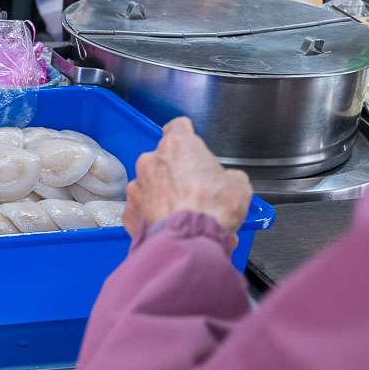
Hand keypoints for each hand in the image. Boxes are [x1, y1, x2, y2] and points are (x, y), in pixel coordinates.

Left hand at [123, 117, 251, 251]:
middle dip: (178, 174)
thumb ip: (227, 176)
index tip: (191, 145)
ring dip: (165, 196)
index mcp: (177, 146)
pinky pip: (142, 210)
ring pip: (151, 186)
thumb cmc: (211, 210)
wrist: (188, 242)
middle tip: (196, 192)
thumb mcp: (238, 186)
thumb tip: (227, 182)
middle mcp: (151, 161)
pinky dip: (154, 217)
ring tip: (185, 216)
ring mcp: (137, 186)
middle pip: (164, 160)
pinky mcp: (129, 211)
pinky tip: (171, 227)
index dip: (187, 136)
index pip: (178, 127)